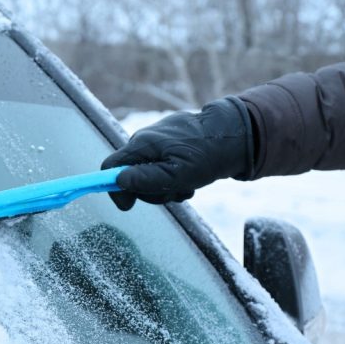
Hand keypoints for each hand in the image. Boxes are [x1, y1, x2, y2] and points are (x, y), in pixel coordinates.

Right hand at [101, 96, 252, 210]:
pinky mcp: (168, 145)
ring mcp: (156, 142)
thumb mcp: (177, 175)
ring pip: (147, 175)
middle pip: (130, 176)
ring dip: (164, 187)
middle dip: (149, 191)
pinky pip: (161, 168)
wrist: (234, 137)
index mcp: (142, 145)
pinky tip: (190, 179)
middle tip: (173, 193)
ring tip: (186, 186)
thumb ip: (146, 179)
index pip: (110, 167)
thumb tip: (119, 181)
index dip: (112, 188)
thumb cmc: (207, 156)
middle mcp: (145, 141)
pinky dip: (172, 179)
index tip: (127, 206)